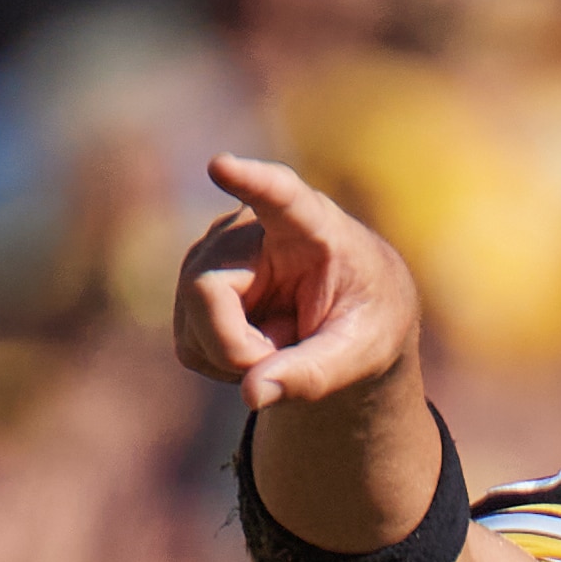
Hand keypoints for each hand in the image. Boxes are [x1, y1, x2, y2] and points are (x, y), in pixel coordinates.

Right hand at [175, 155, 418, 410]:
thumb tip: (252, 395)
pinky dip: (224, 362)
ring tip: (286, 341)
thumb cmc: (370, 319)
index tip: (222, 166)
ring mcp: (214, 254)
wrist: (356, 317)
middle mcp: (251, 228)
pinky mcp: (194, 284)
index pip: (279, 196)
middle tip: (286, 363)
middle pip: (208, 292)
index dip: (250, 182)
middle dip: (240, 348)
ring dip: (238, 358)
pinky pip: (189, 345)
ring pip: (193, 325)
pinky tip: (260, 344)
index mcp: (313, 225)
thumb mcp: (363, 352)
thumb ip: (316, 373)